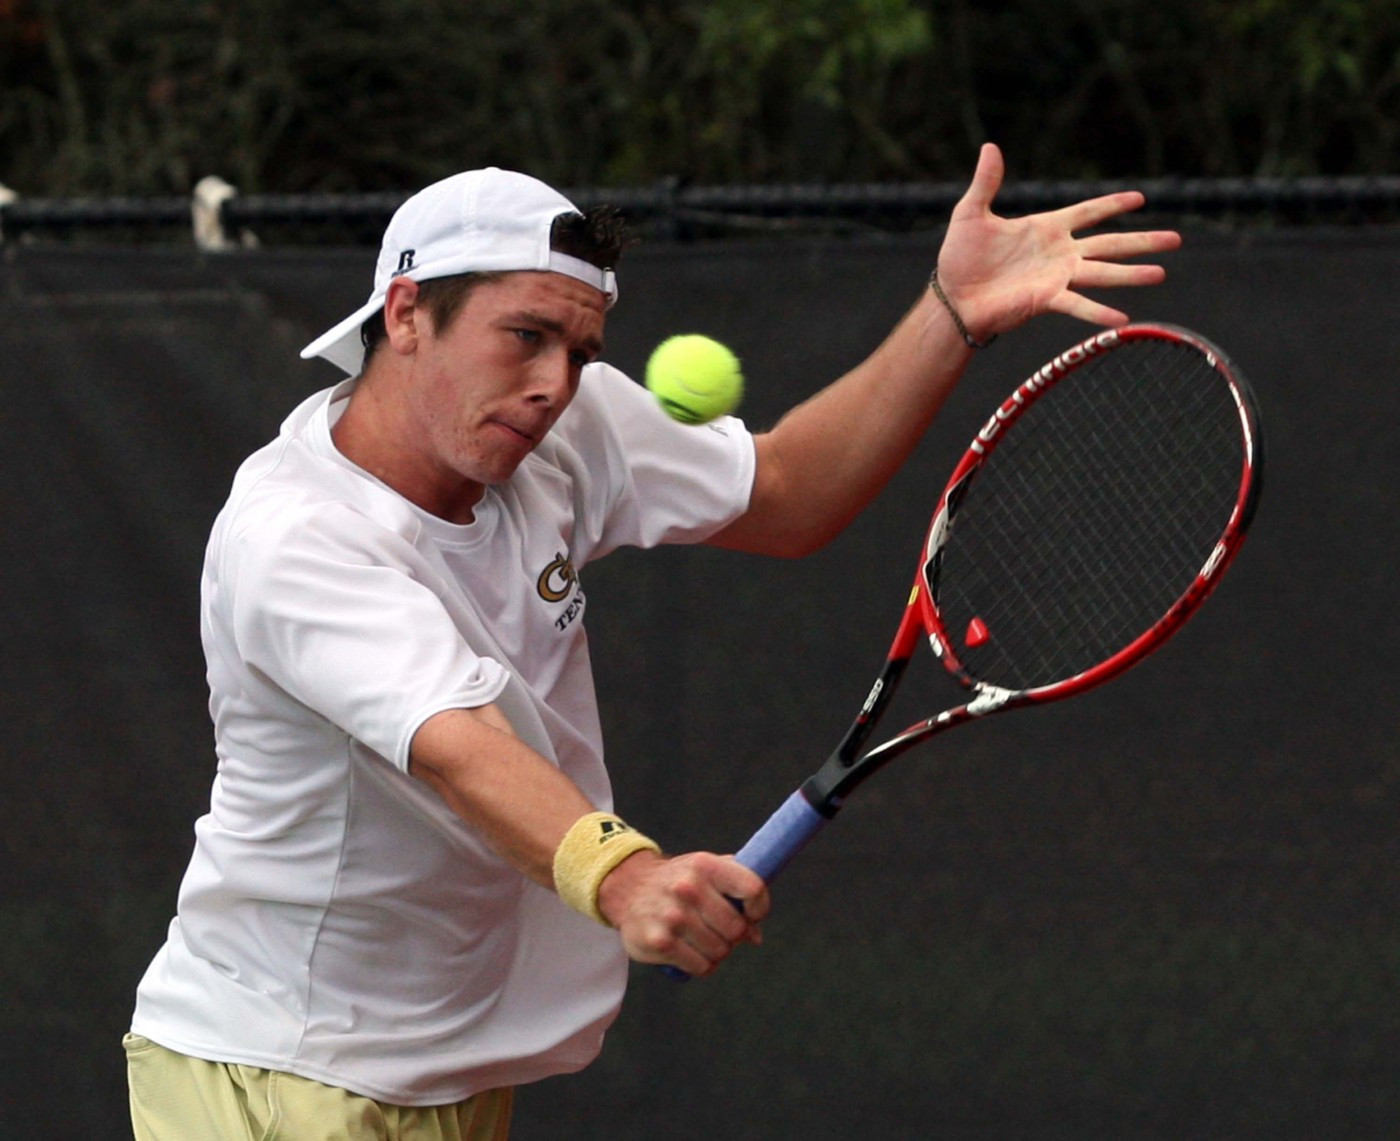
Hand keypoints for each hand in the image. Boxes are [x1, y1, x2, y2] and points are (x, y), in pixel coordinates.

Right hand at [596, 850, 769, 976]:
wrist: (628, 888)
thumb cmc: (678, 881)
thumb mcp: (706, 871)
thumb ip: (736, 891)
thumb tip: (755, 936)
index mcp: (705, 865)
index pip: (753, 889)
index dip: (759, 908)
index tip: (751, 915)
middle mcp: (688, 888)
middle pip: (737, 928)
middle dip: (734, 935)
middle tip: (720, 930)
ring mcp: (673, 916)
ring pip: (720, 951)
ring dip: (717, 952)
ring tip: (702, 940)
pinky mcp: (660, 942)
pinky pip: (701, 967)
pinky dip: (702, 965)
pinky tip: (691, 952)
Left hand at [936, 142, 1181, 338]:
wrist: (952, 298)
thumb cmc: (960, 258)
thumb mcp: (971, 214)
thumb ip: (986, 182)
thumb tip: (990, 146)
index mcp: (1046, 228)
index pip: (1088, 212)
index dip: (1112, 205)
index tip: (1140, 199)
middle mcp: (1059, 253)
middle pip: (1109, 243)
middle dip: (1142, 241)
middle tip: (1176, 240)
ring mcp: (1056, 277)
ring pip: (1102, 272)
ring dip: (1131, 273)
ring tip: (1161, 273)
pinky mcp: (1046, 299)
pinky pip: (1077, 304)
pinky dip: (1098, 311)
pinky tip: (1122, 318)